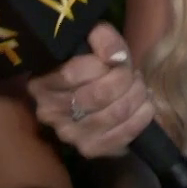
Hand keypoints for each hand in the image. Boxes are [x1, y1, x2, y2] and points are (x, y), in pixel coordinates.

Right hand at [24, 22, 154, 158]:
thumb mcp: (91, 40)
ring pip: (115, 113)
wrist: (90, 93)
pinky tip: (145, 104)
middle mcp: (50, 113)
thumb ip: (102, 39)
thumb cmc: (88, 63)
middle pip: (99, 95)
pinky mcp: (90, 149)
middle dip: (126, 79)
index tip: (116, 58)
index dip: (102, 64)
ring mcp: (69, 135)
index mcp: (41, 84)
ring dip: (137, 96)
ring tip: (139, 86)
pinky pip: (123, 134)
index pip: (72, 73)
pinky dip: (142, 117)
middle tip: (133, 73)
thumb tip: (116, 57)